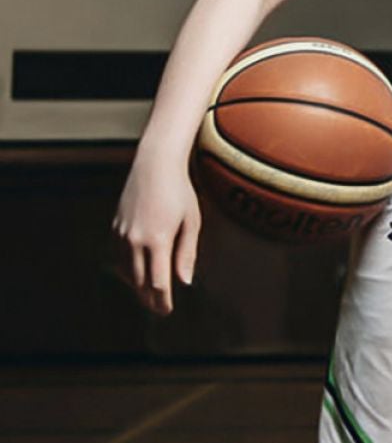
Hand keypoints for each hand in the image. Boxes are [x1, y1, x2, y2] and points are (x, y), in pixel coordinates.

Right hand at [111, 157, 201, 314]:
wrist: (154, 166)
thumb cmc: (180, 192)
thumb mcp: (191, 222)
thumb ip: (186, 253)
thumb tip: (185, 282)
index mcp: (157, 240)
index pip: (158, 282)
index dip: (162, 301)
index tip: (167, 311)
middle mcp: (134, 240)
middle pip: (139, 282)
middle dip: (149, 299)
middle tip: (159, 310)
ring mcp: (121, 234)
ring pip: (126, 271)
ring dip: (137, 286)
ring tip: (149, 296)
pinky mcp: (114, 228)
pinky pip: (118, 257)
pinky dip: (127, 269)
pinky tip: (138, 273)